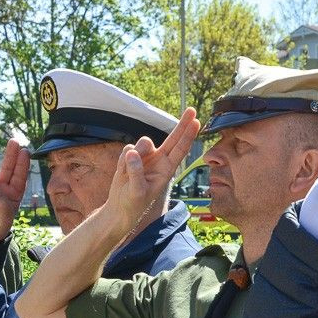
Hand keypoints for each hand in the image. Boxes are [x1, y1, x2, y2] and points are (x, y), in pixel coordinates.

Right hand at [104, 108, 199, 236]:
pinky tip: (122, 173)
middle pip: (173, 138)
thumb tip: (132, 153)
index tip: (196, 122)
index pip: (180, 150)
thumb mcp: (137, 192)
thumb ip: (136, 173)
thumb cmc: (134, 203)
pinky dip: (123, 160)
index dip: (188, 135)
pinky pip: (127, 149)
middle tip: (191, 110)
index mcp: (166, 169)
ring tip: (128, 173)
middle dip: (182, 124)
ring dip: (137, 152)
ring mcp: (146, 157)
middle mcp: (159, 160)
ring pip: (143, 142)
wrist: (120, 207)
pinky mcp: (132, 156)